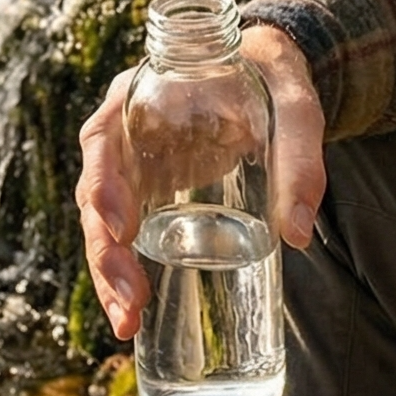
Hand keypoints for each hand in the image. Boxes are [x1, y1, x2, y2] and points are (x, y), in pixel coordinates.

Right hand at [75, 22, 327, 340]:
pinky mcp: (149, 192)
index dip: (102, 183)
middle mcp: (125, 131)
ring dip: (109, 273)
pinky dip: (125, 273)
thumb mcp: (294, 104)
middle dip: (106, 251)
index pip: (102, 137)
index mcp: (144, 93)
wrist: (267, 73)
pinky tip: (135, 312)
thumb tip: (296, 233)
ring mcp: (133, 164)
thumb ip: (300, 156)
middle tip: (130, 301)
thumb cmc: (274, 78)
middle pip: (95, 193)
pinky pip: (124, 234)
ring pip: (103, 222)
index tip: (122, 227)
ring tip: (128, 322)